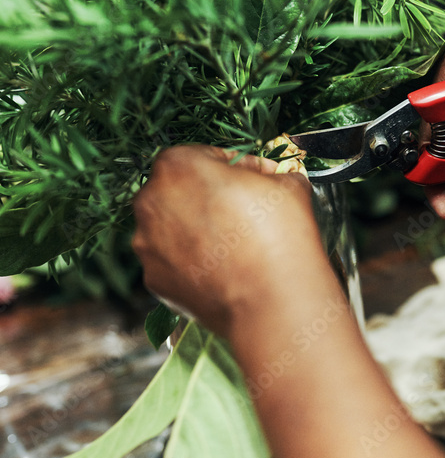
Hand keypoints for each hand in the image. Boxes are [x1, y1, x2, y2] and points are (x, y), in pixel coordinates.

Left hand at [132, 145, 321, 334]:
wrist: (273, 302)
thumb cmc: (278, 235)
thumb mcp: (285, 184)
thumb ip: (268, 173)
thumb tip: (268, 178)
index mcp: (176, 165)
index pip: (203, 155)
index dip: (233, 167)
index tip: (253, 181)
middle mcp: (150, 201)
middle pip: (179, 190)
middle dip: (208, 198)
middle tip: (243, 212)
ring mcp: (147, 245)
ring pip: (172, 228)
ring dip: (197, 230)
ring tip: (234, 245)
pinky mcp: (154, 281)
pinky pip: (173, 263)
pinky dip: (193, 263)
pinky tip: (223, 270)